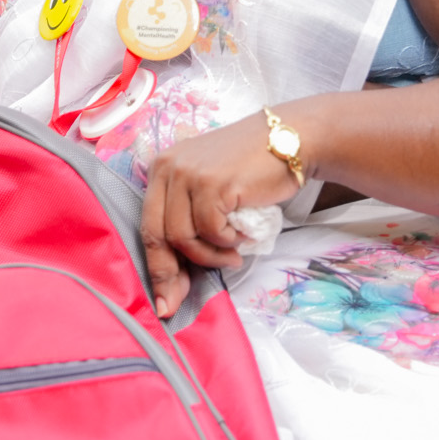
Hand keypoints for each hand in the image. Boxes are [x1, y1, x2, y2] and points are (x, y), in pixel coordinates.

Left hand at [140, 112, 301, 318]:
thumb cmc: (252, 168)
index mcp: (161, 168)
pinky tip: (242, 234)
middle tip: (180, 299)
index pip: (148, 224)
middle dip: (168, 274)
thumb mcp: (208, 186)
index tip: (165, 298)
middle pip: (156, 234)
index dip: (156, 266)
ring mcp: (188, 174)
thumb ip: (189, 218)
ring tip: (232, 254)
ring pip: (183, 237)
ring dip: (210, 256)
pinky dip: (227, 241)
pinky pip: (211, 231)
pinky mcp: (212, 183)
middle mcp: (168, 168)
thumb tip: (177, 276)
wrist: (290, 140)